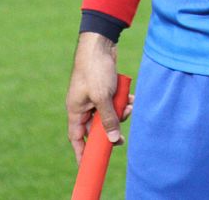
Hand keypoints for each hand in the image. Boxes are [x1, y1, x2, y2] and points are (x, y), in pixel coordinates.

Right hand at [65, 32, 131, 163]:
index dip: (82, 151)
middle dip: (111, 128)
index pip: (77, 137)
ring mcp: (95, 95)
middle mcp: (84, 105)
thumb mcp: (103, 97)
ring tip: (130, 105)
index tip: (88, 164)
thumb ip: (108, 118)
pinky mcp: (105, 86)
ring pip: (109, 112)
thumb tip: (112, 139)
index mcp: (76, 110)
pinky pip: (115, 100)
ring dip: (120, 111)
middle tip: (122, 138)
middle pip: (97, 126)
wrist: (101, 43)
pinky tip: (132, 97)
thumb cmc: (96, 69)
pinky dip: (124, 99)